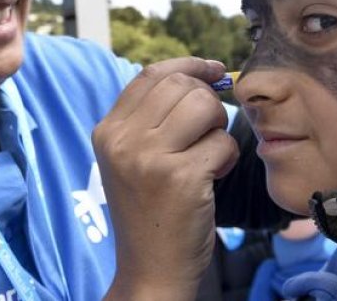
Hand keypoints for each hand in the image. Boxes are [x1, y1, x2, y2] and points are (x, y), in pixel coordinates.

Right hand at [95, 57, 239, 300]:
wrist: (150, 270)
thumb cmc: (151, 212)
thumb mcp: (132, 160)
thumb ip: (151, 118)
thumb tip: (199, 75)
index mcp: (108, 131)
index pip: (150, 74)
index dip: (188, 66)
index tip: (214, 70)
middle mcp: (122, 140)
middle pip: (180, 86)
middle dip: (208, 101)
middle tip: (210, 130)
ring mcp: (149, 158)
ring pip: (204, 107)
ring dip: (219, 128)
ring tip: (210, 155)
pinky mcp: (180, 178)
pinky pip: (222, 143)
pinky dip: (228, 158)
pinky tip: (214, 178)